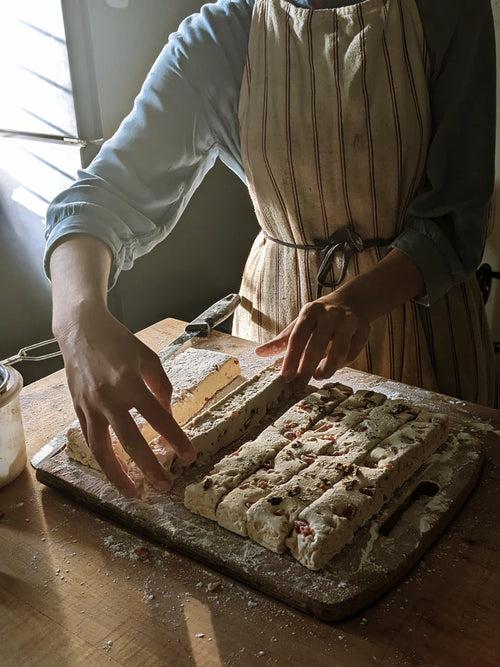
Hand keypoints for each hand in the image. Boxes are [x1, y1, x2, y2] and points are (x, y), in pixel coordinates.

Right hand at [57, 307, 195, 496]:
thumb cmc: (119, 342)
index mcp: (130, 383)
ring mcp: (90, 406)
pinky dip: (102, 457)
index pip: (158, 418)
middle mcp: (108, 398)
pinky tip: (114, 470)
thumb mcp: (148, 357)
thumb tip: (166, 413)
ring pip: (102, 449)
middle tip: (165, 486)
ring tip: (132, 492)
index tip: (190, 456)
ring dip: (117, 475)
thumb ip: (161, 386)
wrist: (81, 330)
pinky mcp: (78, 409)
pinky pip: (90, 439)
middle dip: (149, 467)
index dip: (175, 439)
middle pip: (130, 441)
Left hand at [255, 294, 370, 382]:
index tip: (285, 376)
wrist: (353, 300)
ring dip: (327, 369)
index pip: (298, 336)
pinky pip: (353, 353)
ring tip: (318, 376)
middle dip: (306, 369)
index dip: (290, 358)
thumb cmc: (321, 316)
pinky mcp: (364, 329)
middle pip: (317, 346)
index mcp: (311, 311)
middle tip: (298, 386)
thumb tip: (259, 353)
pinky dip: (342, 364)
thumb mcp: (301, 322)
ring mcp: (349, 321)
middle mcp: (330, 315)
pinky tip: (334, 366)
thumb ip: (282, 340)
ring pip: (339, 352)